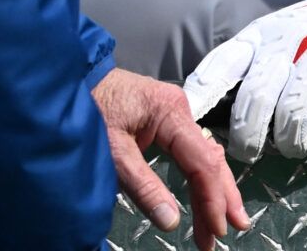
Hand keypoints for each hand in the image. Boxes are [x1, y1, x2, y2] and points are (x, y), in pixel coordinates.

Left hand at [93, 67, 250, 249]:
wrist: (72, 76)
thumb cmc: (89, 109)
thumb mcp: (112, 152)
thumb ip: (143, 186)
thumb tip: (172, 222)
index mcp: (172, 113)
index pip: (202, 162)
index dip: (212, 199)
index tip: (217, 230)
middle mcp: (181, 110)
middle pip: (210, 159)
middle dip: (222, 197)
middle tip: (234, 230)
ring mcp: (174, 114)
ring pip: (204, 155)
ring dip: (214, 188)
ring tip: (225, 220)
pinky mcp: (164, 119)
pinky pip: (191, 150)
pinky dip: (200, 175)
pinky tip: (207, 192)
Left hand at [184, 0, 306, 161]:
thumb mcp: (289, 30)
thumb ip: (260, 59)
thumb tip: (222, 103)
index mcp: (266, 32)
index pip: (222, 65)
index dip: (201, 97)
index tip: (189, 123)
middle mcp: (290, 40)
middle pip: (254, 102)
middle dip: (247, 140)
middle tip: (250, 153)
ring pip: (290, 118)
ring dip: (291, 144)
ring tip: (298, 144)